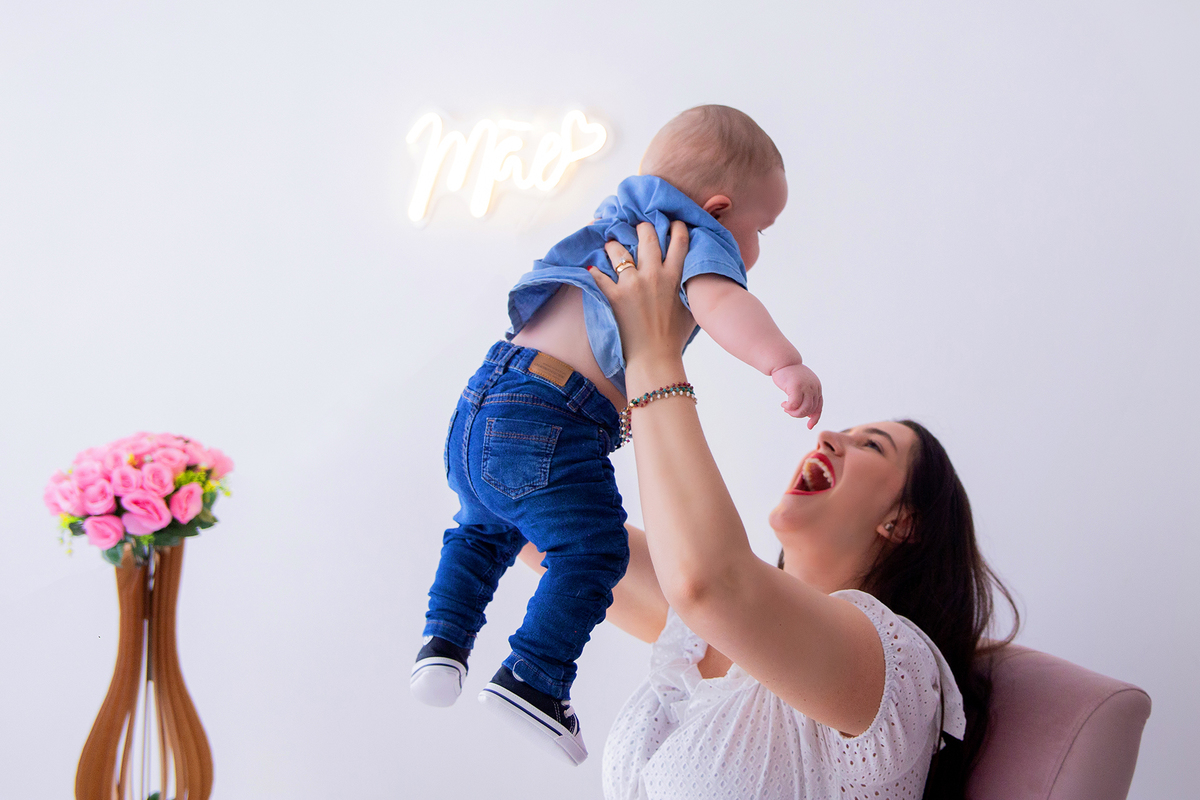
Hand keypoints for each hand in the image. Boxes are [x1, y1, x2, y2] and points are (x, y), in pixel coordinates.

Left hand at [587, 221, 695, 366]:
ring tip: (611, 244)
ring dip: (614, 244)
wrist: (655, 358)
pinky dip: (594, 271)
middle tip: (639, 227)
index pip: (678, 240)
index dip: (675, 226)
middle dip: (643, 227)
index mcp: (674, 276)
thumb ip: (691, 287)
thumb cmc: (674, 337)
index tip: (671, 223)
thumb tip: (695, 274)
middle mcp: (653, 275)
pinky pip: (599, 275)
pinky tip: (592, 268)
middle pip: (647, 236)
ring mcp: (631, 285)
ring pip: (618, 250)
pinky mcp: (613, 296)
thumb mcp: (691, 308)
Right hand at [771, 363, 822, 427]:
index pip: (819, 407)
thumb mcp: (802, 386)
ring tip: (786, 409)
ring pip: (804, 409)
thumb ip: (806, 397)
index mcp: (816, 387)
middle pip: (810, 409)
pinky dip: (789, 408)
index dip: (815, 418)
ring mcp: (806, 386)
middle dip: (799, 414)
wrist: (783, 362)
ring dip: (794, 413)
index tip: (809, 426)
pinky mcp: (796, 386)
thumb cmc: (790, 376)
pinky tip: (783, 404)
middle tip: (788, 411)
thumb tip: (809, 414)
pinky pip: (794, 404)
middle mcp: (814, 387)